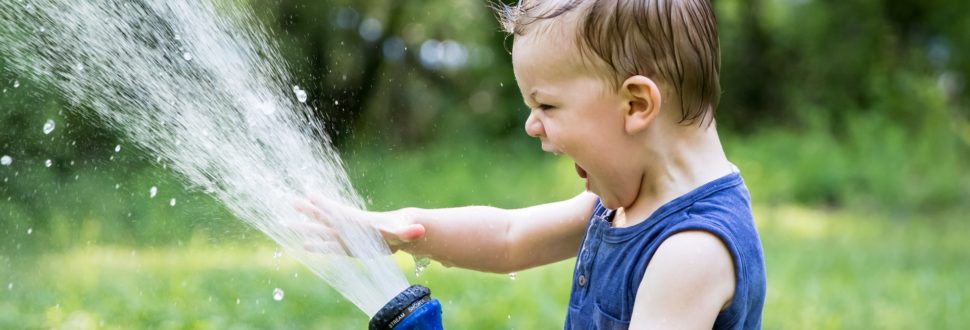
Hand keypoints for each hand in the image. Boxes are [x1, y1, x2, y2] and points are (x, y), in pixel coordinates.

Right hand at [293, 195, 425, 252]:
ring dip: (305, 227)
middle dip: (307, 210)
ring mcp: (345, 236)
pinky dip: (316, 246)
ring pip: (321, 230)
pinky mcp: (347, 247)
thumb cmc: (401, 230)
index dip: (325, 203)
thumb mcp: (404, 231)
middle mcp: (348, 226)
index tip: (311, 194)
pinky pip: (328, 246)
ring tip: (286, 224)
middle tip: (289, 200)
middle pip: (323, 217)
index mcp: (358, 221)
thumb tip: (420, 229)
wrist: (400, 232)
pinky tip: (304, 246)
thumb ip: (409, 231)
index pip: (339, 211)